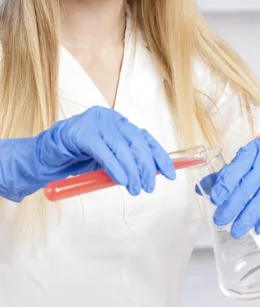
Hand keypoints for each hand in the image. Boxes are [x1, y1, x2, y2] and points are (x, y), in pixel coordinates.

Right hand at [0, 106, 175, 201]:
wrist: (43, 157)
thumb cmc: (76, 159)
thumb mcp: (107, 161)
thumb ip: (126, 161)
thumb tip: (152, 173)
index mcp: (118, 122)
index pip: (144, 139)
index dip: (159, 156)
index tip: (170, 174)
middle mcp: (109, 117)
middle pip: (137, 142)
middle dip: (147, 167)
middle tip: (148, 187)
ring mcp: (95, 122)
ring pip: (122, 148)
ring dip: (132, 172)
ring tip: (135, 188)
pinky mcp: (81, 132)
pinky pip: (104, 152)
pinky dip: (115, 167)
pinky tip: (122, 180)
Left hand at [209, 137, 259, 237]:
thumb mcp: (249, 166)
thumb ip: (226, 175)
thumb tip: (201, 187)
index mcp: (256, 148)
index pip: (239, 165)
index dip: (226, 182)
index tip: (215, 198)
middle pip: (251, 183)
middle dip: (234, 204)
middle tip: (221, 219)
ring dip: (249, 215)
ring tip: (236, 229)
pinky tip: (257, 228)